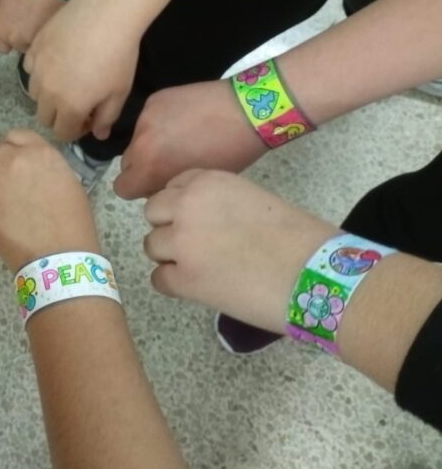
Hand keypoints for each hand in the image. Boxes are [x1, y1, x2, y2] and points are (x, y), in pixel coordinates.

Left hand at [0, 0, 64, 54]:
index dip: (10, 39)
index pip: (2, 47)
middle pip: (21, 47)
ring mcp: (34, 40)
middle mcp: (14, 40)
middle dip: (26, 38)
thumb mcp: (5, 6)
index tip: (17, 31)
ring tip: (45, 19)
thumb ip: (9, 22)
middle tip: (33, 21)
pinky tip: (53, 18)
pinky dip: (52, 32)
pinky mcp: (51, 36)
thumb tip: (16, 26)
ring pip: (37, 45)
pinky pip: (50, 40)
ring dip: (40, 35)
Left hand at [0, 129, 99, 271]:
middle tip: (6, 191)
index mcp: (39, 152)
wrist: (60, 256)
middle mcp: (13, 160)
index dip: (13, 151)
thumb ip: (44, 166)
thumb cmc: (72, 223)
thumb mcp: (67, 181)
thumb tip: (29, 168)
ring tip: (1, 210)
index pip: (15, 137)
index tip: (15, 166)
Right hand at [24, 0, 140, 141]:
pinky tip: (58, 59)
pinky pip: (30, 69)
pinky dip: (41, 71)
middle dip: (60, 115)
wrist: (106, 12)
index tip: (89, 118)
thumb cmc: (119, 55)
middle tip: (78, 101)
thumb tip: (98, 134)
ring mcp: (36, 70)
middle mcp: (46, 92)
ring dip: (48, 94)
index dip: (77, 130)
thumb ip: (106, 118)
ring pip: (34, 94)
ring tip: (67, 79)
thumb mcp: (119, 92)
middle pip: (44, 117)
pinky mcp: (33, 49)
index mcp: (69, 107)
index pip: (62, 134)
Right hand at [114, 80, 266, 198]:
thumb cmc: (231, 153)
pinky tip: (185, 121)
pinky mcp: (155, 99)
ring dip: (152, 144)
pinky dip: (160, 124)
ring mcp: (146, 116)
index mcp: (150, 166)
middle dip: (143, 166)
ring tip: (182, 138)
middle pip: (126, 163)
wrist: (249, 109)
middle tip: (170, 162)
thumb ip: (166, 185)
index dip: (139, 189)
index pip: (122, 188)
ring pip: (137, 140)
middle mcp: (141, 140)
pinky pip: (148, 120)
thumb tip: (157, 182)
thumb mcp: (196, 180)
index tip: (156, 184)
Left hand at [143, 170, 336, 332]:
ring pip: (151, 247)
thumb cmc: (298, 238)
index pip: (172, 187)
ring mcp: (181, 243)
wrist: (316, 276)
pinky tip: (202, 287)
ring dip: (171, 257)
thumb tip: (200, 221)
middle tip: (197, 246)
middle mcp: (186, 206)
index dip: (182, 207)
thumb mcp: (253, 200)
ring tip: (205, 268)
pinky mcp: (184, 279)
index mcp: (206, 181)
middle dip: (170, 229)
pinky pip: (159, 279)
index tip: (200, 221)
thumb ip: (218, 203)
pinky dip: (175, 285)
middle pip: (153, 214)